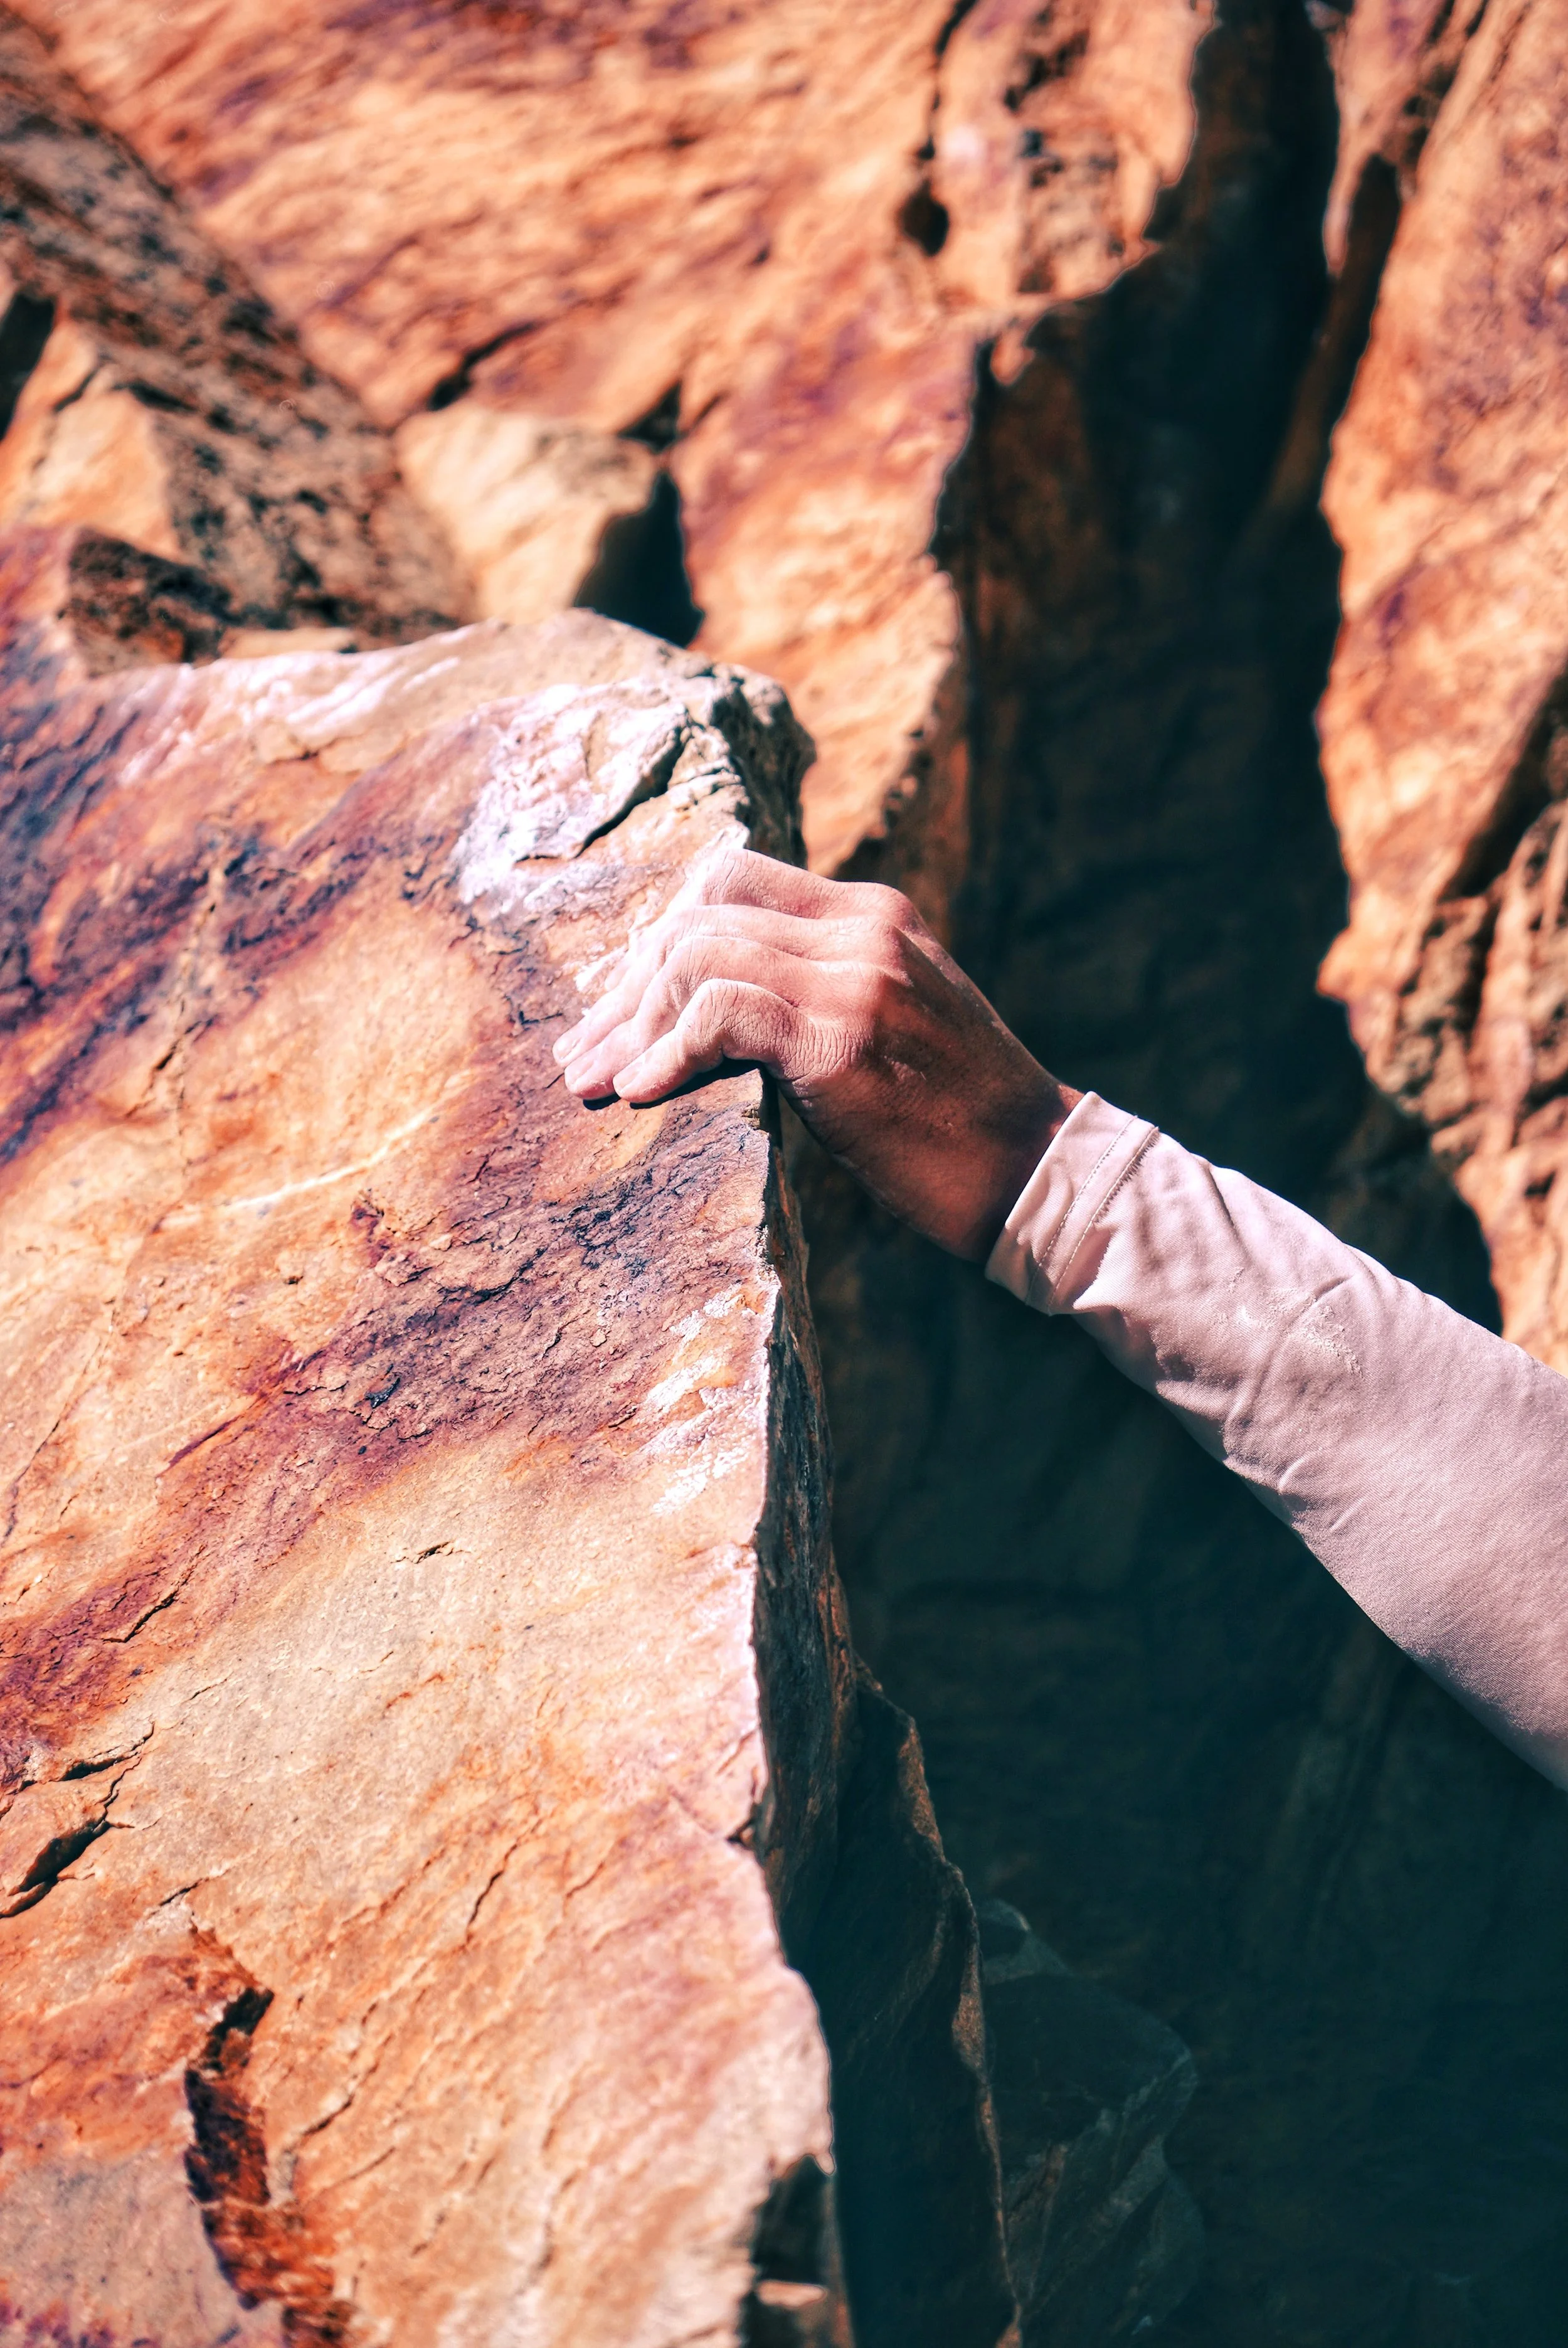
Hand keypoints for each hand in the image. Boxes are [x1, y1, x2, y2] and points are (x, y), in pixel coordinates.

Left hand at [552, 848, 1077, 1260]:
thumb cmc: (958, 1118)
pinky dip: (665, 1052)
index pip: (731, 879)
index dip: (660, 938)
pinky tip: (642, 1094)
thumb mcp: (892, 1022)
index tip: (624, 1009)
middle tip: (584, 1055)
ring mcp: (855, 977)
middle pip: (699, 912)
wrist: (1039, 1170)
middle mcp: (861, 928)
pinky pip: (718, 1012)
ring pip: (696, 954)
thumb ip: (820, 988)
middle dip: (627, 987)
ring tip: (596, 1083)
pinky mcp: (842, 1038)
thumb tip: (708, 1010)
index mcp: (872, 913)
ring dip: (631, 1025)